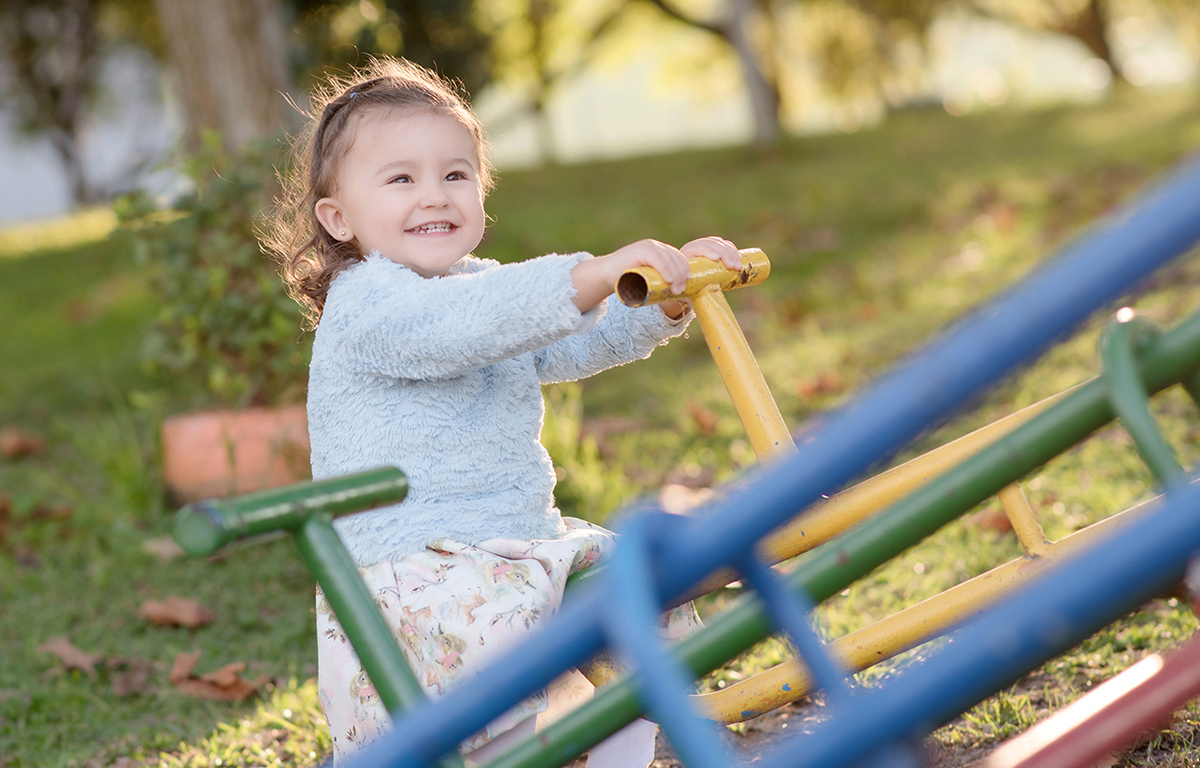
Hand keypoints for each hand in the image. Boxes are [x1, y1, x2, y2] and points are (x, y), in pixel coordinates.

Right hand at [569, 236, 742, 312]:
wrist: (611, 277)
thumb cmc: (642, 286)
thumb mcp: (668, 289)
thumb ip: (685, 291)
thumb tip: (711, 304)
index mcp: (681, 255)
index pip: (706, 245)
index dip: (723, 250)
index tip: (737, 265)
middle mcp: (672, 249)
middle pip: (700, 246)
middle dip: (718, 254)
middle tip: (729, 269)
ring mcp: (657, 248)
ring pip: (677, 257)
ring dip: (683, 273)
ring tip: (681, 290)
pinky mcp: (641, 251)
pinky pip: (656, 257)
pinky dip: (666, 268)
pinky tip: (672, 280)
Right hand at [571, 239, 691, 310]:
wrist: (606, 274)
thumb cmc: (628, 281)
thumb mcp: (648, 280)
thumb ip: (660, 282)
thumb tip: (679, 295)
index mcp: (660, 252)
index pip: (679, 258)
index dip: (686, 270)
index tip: (689, 284)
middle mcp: (656, 247)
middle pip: (676, 258)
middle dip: (682, 275)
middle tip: (682, 291)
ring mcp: (648, 247)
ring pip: (668, 258)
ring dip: (676, 274)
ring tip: (676, 289)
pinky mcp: (639, 250)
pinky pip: (656, 257)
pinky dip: (664, 268)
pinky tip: (669, 279)